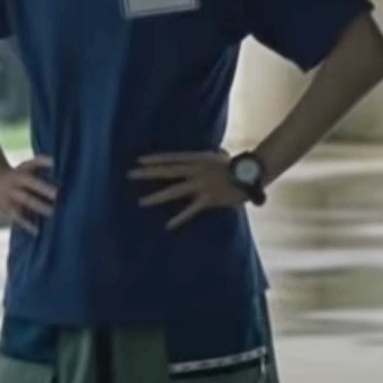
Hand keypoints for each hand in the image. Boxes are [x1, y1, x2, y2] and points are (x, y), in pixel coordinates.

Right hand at [0, 156, 57, 231]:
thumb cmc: (16, 174)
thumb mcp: (24, 166)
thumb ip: (39, 162)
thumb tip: (54, 162)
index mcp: (19, 177)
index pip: (32, 182)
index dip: (44, 188)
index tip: (58, 193)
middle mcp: (13, 190)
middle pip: (28, 198)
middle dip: (41, 204)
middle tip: (56, 207)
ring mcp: (9, 201)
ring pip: (23, 209)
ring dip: (37, 213)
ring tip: (52, 217)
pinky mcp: (7, 210)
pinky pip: (18, 219)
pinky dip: (27, 225)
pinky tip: (37, 232)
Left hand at [130, 151, 247, 229]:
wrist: (252, 173)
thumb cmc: (236, 165)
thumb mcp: (216, 157)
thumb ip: (201, 160)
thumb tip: (194, 160)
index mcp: (197, 159)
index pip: (171, 158)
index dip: (155, 159)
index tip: (138, 160)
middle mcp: (196, 170)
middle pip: (167, 171)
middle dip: (147, 173)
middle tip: (129, 174)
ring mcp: (201, 184)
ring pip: (174, 191)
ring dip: (157, 196)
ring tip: (141, 202)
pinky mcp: (208, 199)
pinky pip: (191, 210)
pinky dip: (180, 218)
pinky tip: (168, 225)